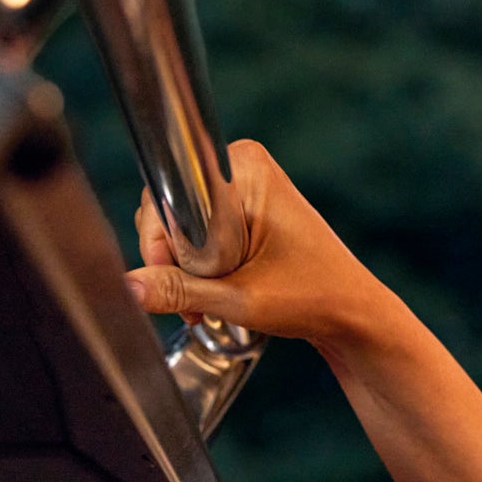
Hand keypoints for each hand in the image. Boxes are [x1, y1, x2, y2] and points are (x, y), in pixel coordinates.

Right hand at [126, 140, 385, 346]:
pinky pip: (195, 232)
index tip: (184, 274)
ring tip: (215, 298)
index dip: (164, 240)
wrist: (353, 314)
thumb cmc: (314, 299)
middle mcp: (242, 167)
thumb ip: (178, 290)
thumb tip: (128, 286)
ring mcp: (243, 187)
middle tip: (205, 296)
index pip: (167, 193)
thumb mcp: (238, 299)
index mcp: (245, 169)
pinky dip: (198, 266)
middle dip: (175, 260)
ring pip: (176, 226)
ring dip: (186, 269)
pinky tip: (216, 291)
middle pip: (166, 209)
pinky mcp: (242, 210)